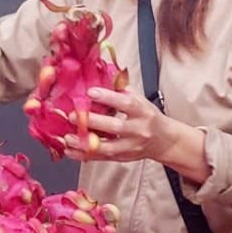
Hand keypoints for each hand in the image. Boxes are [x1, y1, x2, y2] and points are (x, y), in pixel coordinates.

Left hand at [64, 87, 210, 183]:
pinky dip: (84, 155)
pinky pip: (102, 158)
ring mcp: (130, 146)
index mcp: (142, 111)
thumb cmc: (147, 116)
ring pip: (108, 147)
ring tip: (68, 137)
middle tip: (73, 116)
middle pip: (115, 127)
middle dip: (93, 122)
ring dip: (85, 143)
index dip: (108, 98)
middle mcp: (138, 130)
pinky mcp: (123, 158)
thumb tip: (99, 75)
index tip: (90, 92)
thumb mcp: (140, 100)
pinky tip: (70, 150)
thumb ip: (120, 90)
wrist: (163, 140)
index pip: (126, 104)